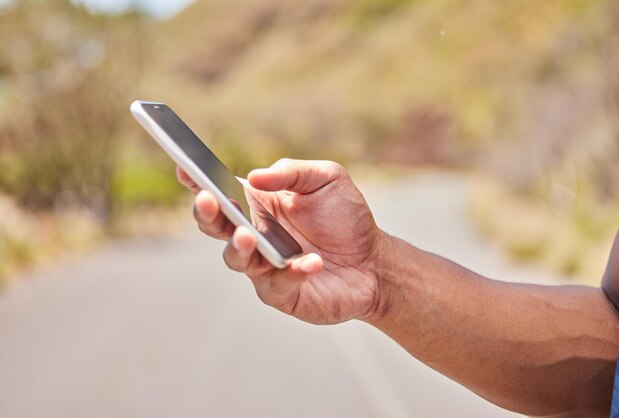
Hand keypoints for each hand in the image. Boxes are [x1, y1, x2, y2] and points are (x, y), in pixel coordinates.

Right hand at [177, 159, 384, 324]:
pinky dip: (293, 272)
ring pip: (236, 258)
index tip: (185, 168)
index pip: (220, 191)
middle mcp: (254, 234)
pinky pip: (277, 283)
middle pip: (216, 226)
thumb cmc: (346, 217)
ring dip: (240, 247)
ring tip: (250, 236)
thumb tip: (252, 177)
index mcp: (258, 205)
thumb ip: (291, 172)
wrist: (374, 261)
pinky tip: (311, 262)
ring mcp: (264, 266)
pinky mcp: (282, 293)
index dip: (198, 181)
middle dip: (207, 213)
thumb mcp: (327, 179)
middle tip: (209, 200)